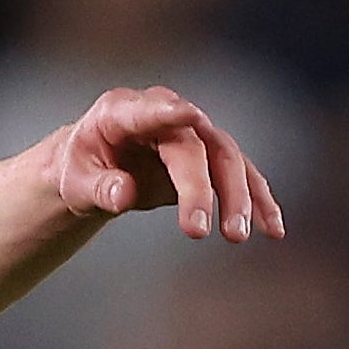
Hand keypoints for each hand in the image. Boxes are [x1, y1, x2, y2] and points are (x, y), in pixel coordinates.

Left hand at [33, 86, 289, 244]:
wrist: (96, 165)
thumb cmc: (81, 170)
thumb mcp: (75, 184)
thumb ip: (98, 188)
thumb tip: (123, 193)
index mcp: (122, 113)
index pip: (149, 112)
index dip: (169, 112)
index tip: (190, 115)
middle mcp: (165, 115)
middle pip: (195, 146)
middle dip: (201, 188)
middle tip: (198, 232)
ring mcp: (192, 133)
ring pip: (226, 159)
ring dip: (238, 197)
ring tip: (237, 237)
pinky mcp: (209, 157)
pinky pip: (241, 176)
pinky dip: (258, 201)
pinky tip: (273, 230)